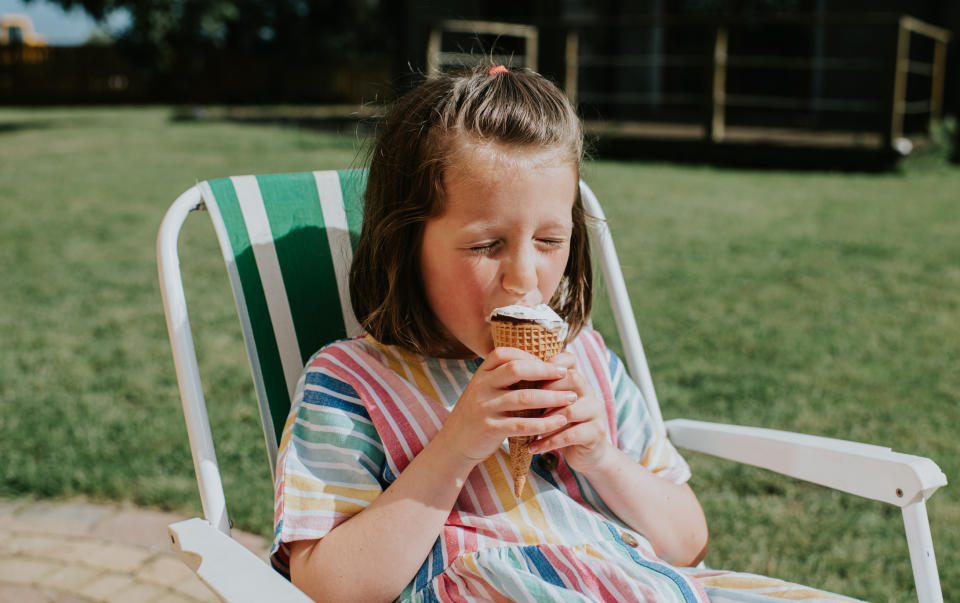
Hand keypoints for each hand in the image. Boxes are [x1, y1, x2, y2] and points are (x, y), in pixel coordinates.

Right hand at [439, 347, 572, 465]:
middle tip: (566, 375)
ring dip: (552, 397)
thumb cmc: (478, 414)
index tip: (550, 361)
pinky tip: (559, 422)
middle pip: (516, 370)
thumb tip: (538, 363)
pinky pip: (522, 424)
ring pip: (524, 397)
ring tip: (571, 398)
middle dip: (545, 371)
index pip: (504, 354)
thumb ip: (503, 378)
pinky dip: (544, 423)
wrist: (454, 444)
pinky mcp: (490, 429)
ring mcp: (484, 408)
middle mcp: (481, 387)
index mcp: (481, 374)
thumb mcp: (485, 391)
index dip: (529, 355)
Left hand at [529, 353, 612, 472]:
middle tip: (521, 403)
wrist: (584, 452)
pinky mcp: (596, 432)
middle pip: (572, 379)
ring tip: (525, 429)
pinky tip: (533, 448)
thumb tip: (506, 377)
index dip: (548, 363)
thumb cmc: (559, 424)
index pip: (568, 360)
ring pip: (569, 410)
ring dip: (544, 421)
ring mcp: (595, 411)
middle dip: (545, 391)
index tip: (524, 374)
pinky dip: (549, 442)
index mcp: (577, 380)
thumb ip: (537, 390)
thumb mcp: (548, 404)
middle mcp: (589, 391)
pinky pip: (571, 435)